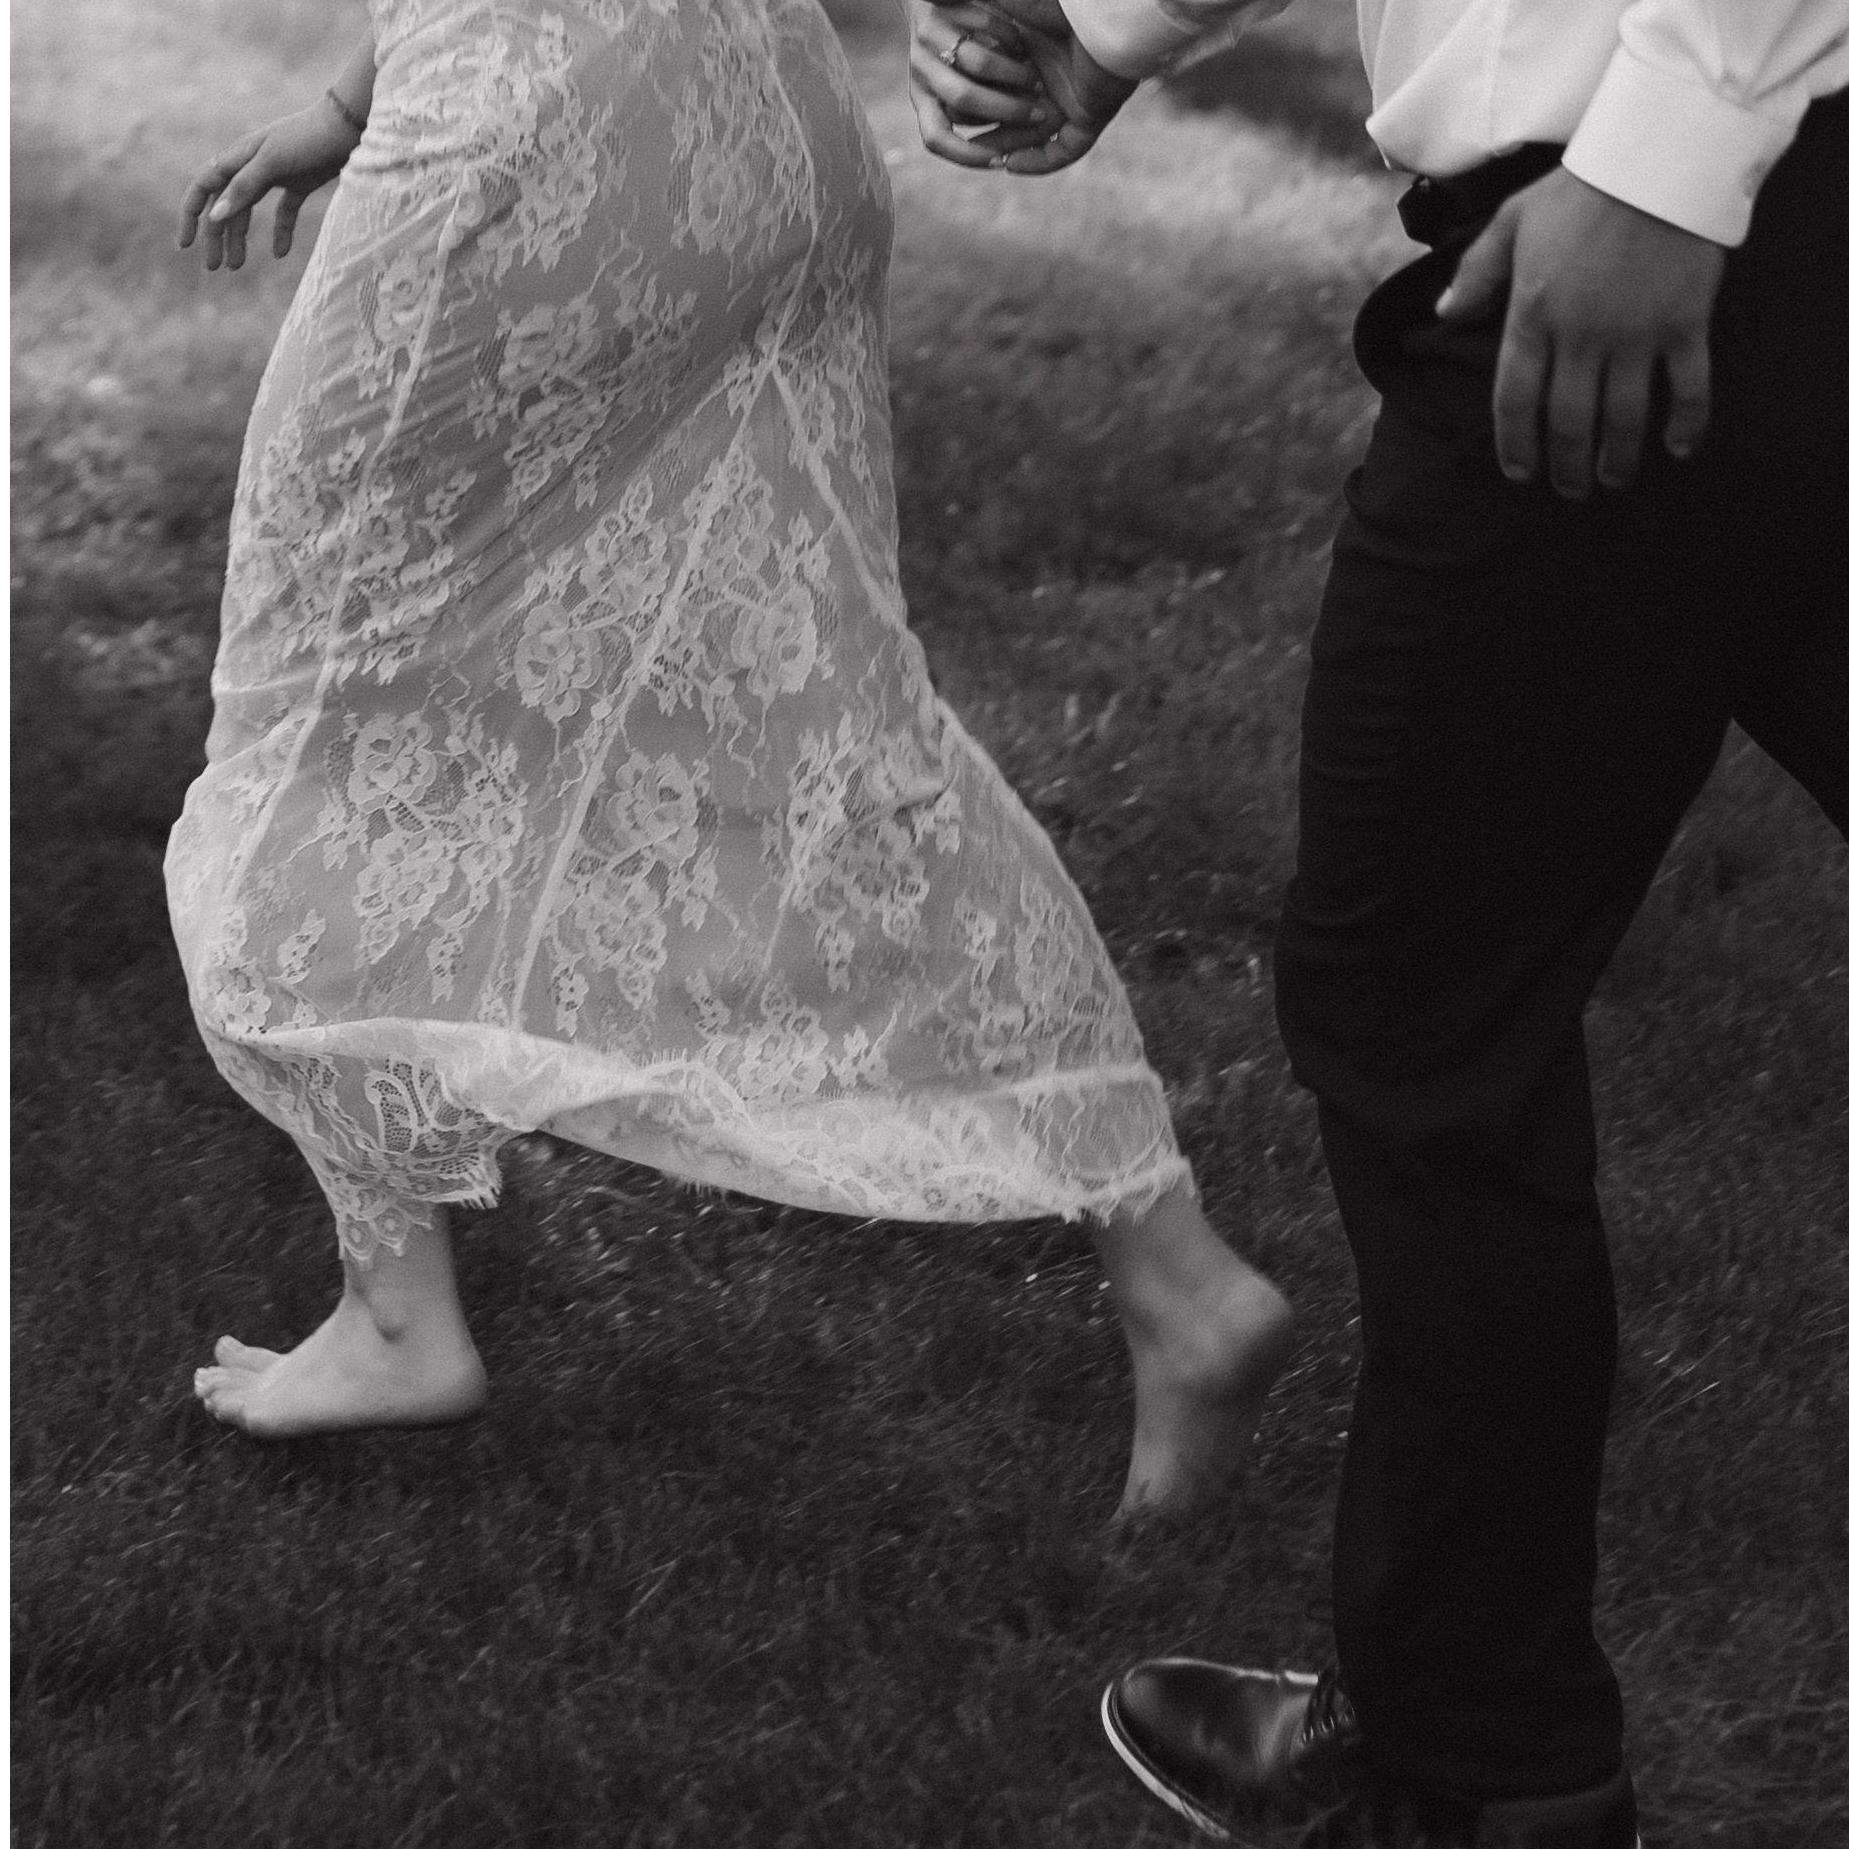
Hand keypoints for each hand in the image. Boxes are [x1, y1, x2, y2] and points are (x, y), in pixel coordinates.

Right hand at [177, 97, 360, 270]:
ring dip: (239, 239)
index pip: (203, 188)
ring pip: (247, 211)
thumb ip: (244, 187)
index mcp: (237, 158)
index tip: (185, 245)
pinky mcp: (299, 183)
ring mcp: (274, 175)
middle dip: (215, 237)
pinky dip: (280, 232)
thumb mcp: (272, 163)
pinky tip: (279, 253)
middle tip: (214, 269)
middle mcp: (250, 166)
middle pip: (224, 206)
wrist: (346, 126)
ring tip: (236, 267)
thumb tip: (215, 216)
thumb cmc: (307, 139)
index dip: (190, 215)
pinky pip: (283, 212)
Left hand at [909, 0, 1057, 170]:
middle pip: (964, 98)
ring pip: (979, 63)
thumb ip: (973, 115)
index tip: (1001, 160)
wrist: (929, 1)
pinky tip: (1022, 45)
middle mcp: (921, 69)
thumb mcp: (954, 89)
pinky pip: (987, 26)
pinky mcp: (948, 6)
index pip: (935, 138)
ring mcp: (932, 36)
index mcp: (922, 98)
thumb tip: (1007, 154)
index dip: (967, 155)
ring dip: (1014, 74)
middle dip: (1007, 110)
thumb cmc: (955, 58)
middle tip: (1040, 115)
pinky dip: (1011, 39)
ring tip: (1035, 79)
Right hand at [911, 0, 1135, 174]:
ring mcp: (1069, 104)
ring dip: (1006, 148)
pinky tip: (1012, 164)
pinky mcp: (1089, 118)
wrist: (1100, 11)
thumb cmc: (1052, 3)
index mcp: (1025, 60)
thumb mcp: (999, 5)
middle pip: (1010, 123)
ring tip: (988, 156)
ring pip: (1031, 141)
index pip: (992, 96)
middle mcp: (1046, 86)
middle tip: (970, 132)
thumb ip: (967, 4)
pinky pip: (1062, 154)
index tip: (950, 107)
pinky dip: (1038, 162)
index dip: (971, 108)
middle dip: (989, 130)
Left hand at [1436, 168, 1725, 496]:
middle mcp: (1581, 337)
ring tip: (1611, 481)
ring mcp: (1635, 334)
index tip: (1519, 472)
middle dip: (1566, 467)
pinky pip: (1689, 387)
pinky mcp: (1685, 323)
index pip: (1514, 402)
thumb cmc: (1579, 187)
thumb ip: (1476, 274)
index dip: (1515, 446)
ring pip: (1623, 418)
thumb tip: (1443, 314)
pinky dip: (1686, 424)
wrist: (1657, 154)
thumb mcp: (1511, 223)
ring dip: (1616, 459)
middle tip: (1569, 490)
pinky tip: (1677, 450)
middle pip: (1568, 424)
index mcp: (1533, 318)